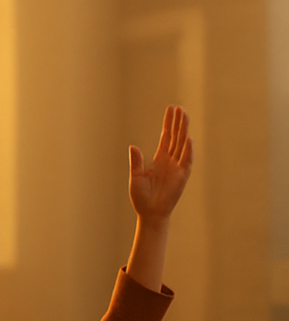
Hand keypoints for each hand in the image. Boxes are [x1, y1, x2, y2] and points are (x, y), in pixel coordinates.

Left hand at [128, 105, 192, 224]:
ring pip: (182, 144)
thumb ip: (136, 162)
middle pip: (175, 137)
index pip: (166, 137)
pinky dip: (187, 150)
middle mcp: (170, 160)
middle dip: (177, 122)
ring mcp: (177, 167)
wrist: (149, 213)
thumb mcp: (135, 177)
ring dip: (183, 130)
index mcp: (159, 159)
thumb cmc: (141, 197)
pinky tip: (188, 138)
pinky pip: (186, 160)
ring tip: (184, 115)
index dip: (168, 124)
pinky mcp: (182, 176)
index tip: (170, 110)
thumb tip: (133, 146)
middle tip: (179, 107)